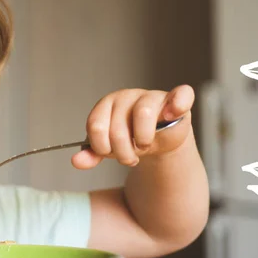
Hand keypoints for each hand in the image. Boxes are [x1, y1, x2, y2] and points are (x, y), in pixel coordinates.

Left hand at [71, 85, 193, 169]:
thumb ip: (92, 154)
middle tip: (130, 157)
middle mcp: (126, 96)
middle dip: (123, 152)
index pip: (96, 126)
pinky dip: (178, 105)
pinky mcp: (175, 100)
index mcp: (106, 105)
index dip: (102, 147)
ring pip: (142, 113)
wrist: (157, 141)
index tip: (109, 154)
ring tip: (145, 145)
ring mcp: (150, 96)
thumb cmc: (130, 139)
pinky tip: (171, 116)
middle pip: (118, 128)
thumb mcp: (109, 148)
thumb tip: (76, 162)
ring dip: (143, 140)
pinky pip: (181, 95)